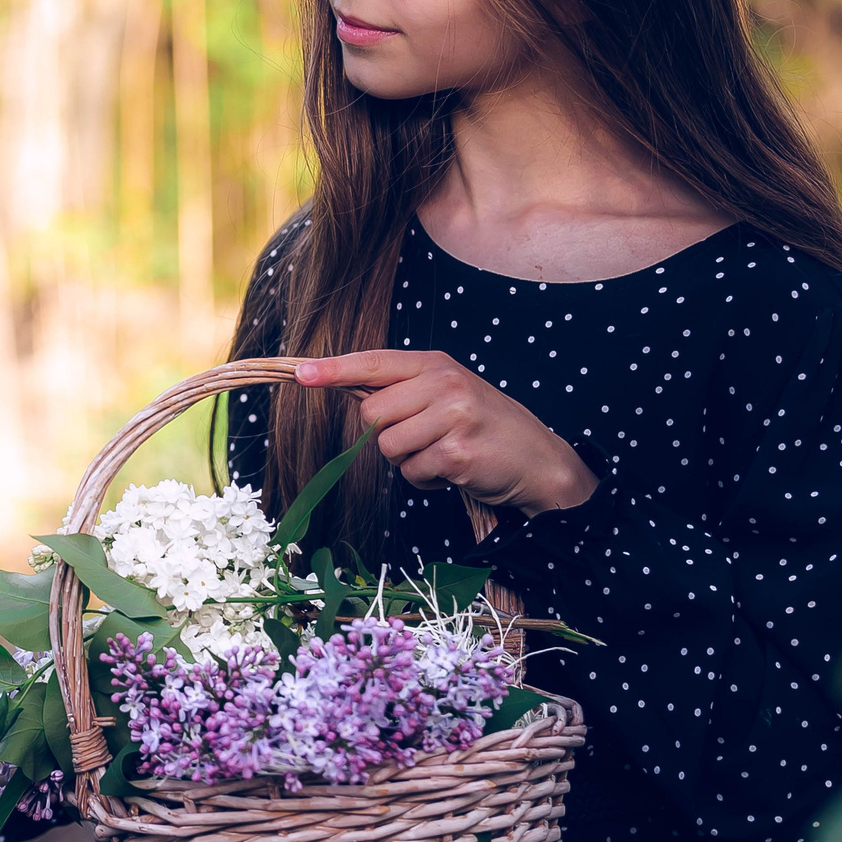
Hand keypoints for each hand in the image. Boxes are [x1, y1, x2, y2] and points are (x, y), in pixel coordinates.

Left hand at [296, 348, 597, 515]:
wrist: (539, 460)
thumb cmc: (485, 428)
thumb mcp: (448, 393)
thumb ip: (405, 390)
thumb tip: (348, 393)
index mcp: (436, 363)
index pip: (374, 362)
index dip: (334, 370)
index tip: (301, 374)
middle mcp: (444, 382)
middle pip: (371, 413)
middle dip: (386, 434)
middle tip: (423, 437)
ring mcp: (452, 416)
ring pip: (387, 446)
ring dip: (407, 460)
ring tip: (442, 453)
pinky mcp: (457, 452)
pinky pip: (411, 472)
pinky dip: (426, 480)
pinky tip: (455, 470)